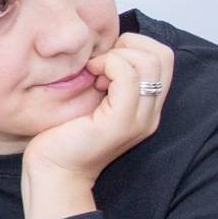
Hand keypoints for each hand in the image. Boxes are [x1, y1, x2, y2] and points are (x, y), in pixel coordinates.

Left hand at [21, 33, 175, 218]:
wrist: (54, 172)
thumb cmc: (64, 135)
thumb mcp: (93, 99)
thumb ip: (108, 77)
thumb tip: (107, 46)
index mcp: (147, 106)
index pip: (163, 57)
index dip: (134, 47)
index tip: (104, 62)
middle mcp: (150, 113)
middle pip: (162, 55)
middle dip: (128, 46)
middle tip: (99, 65)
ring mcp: (140, 119)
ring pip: (148, 62)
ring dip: (116, 56)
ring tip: (94, 74)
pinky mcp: (121, 122)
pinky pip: (128, 76)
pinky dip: (109, 65)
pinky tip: (91, 77)